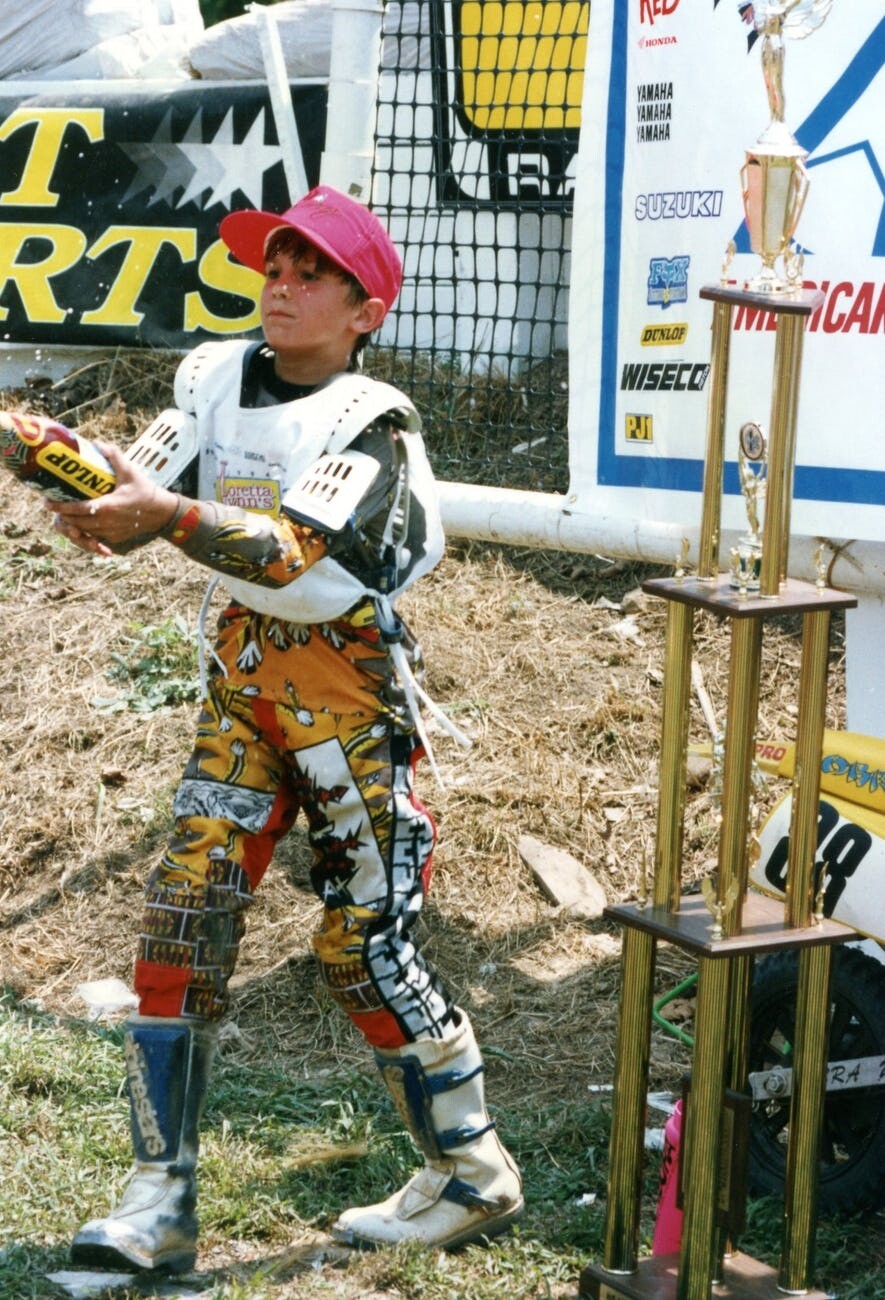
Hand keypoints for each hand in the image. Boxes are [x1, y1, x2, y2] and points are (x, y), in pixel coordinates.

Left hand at [49, 442, 180, 553]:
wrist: (162, 513)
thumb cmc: (146, 491)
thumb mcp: (130, 471)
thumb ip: (113, 455)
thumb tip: (97, 443)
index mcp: (107, 506)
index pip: (76, 509)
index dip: (59, 507)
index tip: (47, 502)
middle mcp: (106, 522)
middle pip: (76, 522)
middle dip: (63, 515)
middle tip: (54, 505)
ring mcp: (110, 532)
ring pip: (83, 531)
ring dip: (72, 523)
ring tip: (65, 512)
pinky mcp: (114, 538)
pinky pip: (94, 536)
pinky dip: (85, 530)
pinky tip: (82, 522)